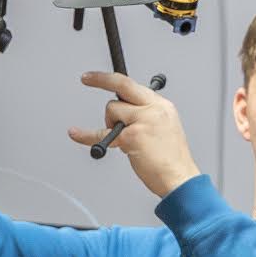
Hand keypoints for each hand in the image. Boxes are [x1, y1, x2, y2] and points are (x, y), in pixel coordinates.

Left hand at [68, 71, 198, 197]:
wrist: (179, 179)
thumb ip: (145, 116)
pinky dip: (87, 135)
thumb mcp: (163, 128)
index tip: (96, 77)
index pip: (134, 85)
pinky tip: (75, 133)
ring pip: (112, 110)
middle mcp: (154, 109)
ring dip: (111, 125)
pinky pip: (102, 134)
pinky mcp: (133, 136)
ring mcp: (144, 121)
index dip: (112, 79)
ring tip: (125, 142)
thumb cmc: (170, 160)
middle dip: (101, 79)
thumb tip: (120, 111)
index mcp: (162, 106)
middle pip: (122, 85)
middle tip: (85, 78)